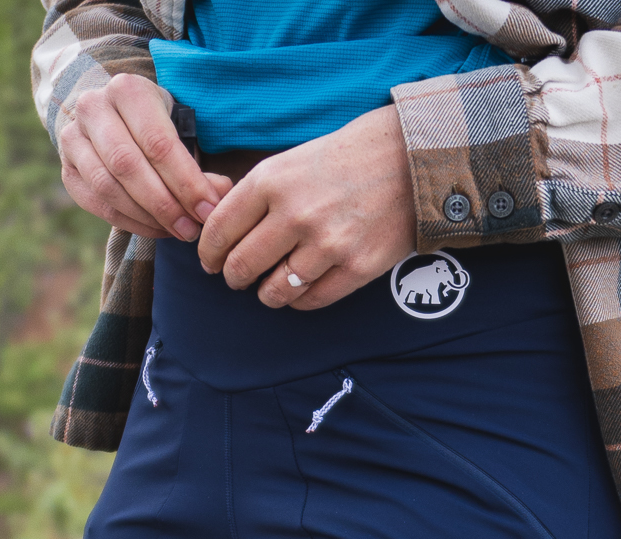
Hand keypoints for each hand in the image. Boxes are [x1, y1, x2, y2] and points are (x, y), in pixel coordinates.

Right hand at [59, 73, 230, 240]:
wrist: (112, 118)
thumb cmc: (156, 126)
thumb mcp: (179, 131)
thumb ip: (198, 166)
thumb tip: (219, 195)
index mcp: (127, 90)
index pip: (157, 143)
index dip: (186, 182)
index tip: (209, 211)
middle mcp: (92, 108)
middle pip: (128, 165)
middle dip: (165, 204)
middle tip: (191, 229)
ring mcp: (72, 138)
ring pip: (107, 187)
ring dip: (146, 217)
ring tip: (176, 231)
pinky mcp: (66, 168)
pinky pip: (96, 204)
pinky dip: (129, 222)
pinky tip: (155, 229)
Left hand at [196, 105, 416, 310]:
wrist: (412, 159)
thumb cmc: (348, 157)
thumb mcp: (292, 160)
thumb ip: (258, 193)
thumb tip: (222, 229)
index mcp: (272, 181)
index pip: (220, 229)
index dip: (209, 252)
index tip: (210, 261)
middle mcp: (295, 214)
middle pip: (243, 265)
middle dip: (234, 277)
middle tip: (237, 278)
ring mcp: (327, 244)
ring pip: (275, 290)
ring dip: (266, 294)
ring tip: (269, 288)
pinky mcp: (356, 267)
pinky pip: (312, 300)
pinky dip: (299, 300)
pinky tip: (300, 290)